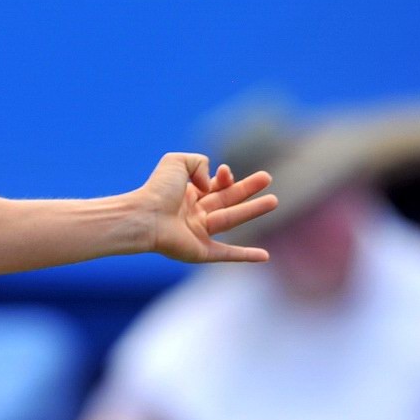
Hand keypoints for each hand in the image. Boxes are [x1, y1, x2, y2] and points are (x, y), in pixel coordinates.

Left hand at [133, 154, 276, 263]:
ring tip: (274, 200)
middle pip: (227, 200)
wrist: (145, 217)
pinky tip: (264, 257)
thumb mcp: (176, 162)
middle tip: (267, 178)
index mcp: (186, 195)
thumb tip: (212, 179)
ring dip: (253, 210)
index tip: (226, 172)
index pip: (214, 186)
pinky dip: (246, 256)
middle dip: (248, 190)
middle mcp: (194, 214)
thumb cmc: (157, 190)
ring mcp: (199, 234)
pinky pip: (227, 254)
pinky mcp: (201, 252)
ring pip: (232, 220)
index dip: (224, 178)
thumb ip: (198, 162)